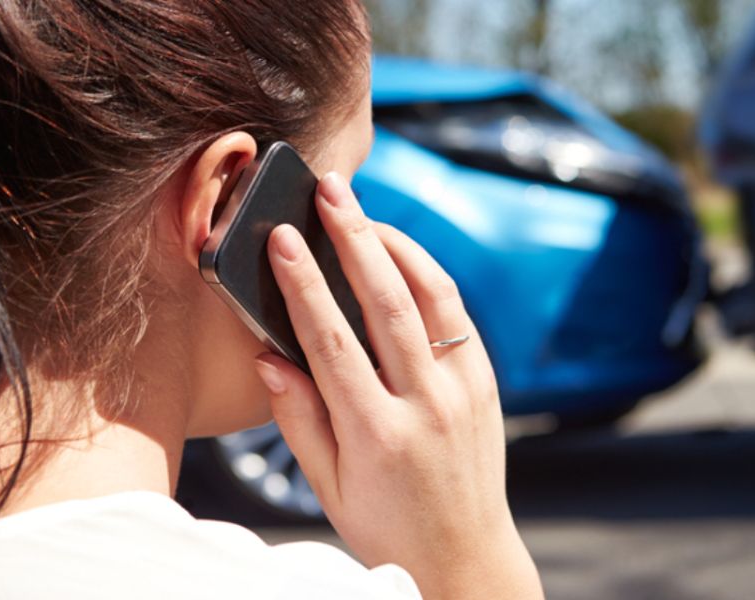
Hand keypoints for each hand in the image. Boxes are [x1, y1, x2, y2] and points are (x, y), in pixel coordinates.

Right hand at [251, 172, 543, 599]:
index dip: (304, 284)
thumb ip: (298, 421)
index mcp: (377, 435)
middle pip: (388, 302)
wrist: (466, 555)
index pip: (333, 342)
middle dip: (354, 238)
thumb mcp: (329, 488)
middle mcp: (427, 406)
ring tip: (363, 210)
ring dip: (396, 245)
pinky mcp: (486, 384)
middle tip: (329, 190)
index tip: (282, 238)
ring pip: (433, 297)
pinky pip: (457, 316)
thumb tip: (268, 356)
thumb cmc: (387, 526)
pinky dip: (429, 277)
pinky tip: (400, 254)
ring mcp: (464, 391)